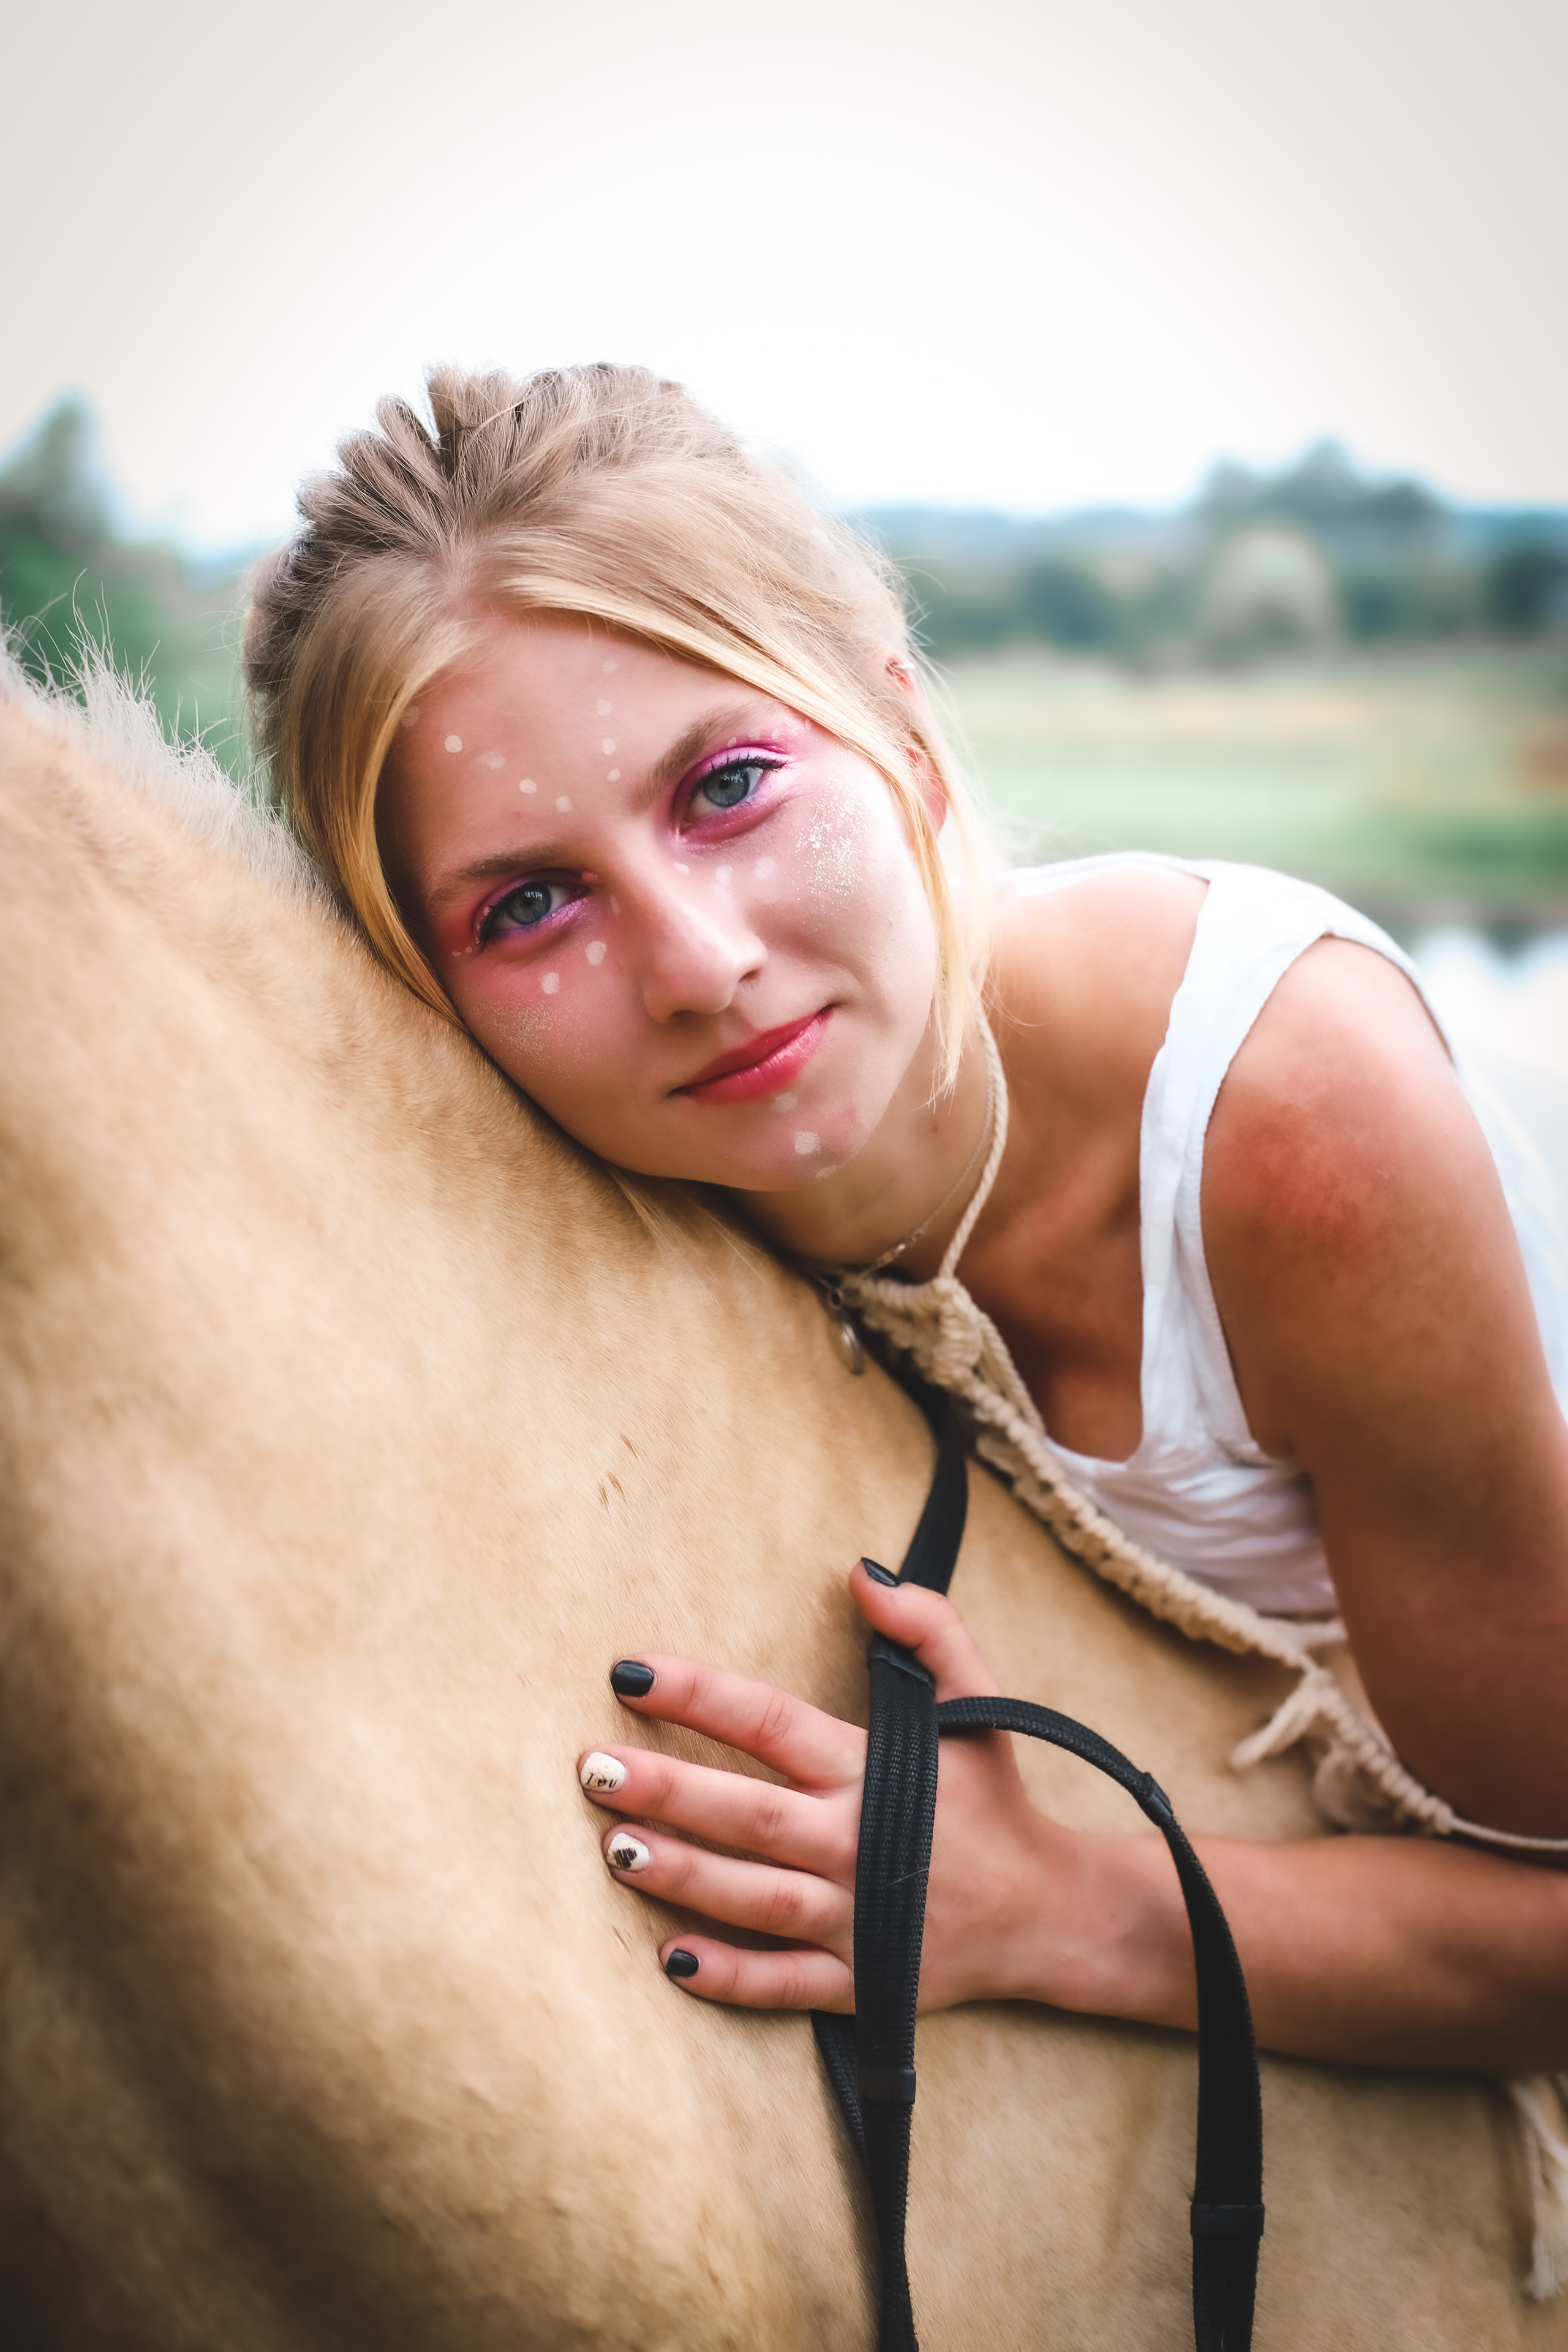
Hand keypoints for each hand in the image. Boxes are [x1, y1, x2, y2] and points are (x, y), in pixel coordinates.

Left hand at [576, 1563, 1178, 2015]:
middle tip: (592, 1769)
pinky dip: (731, 1976)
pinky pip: (785, 1985)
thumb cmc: (997, 1799)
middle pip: (747, 1815)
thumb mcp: (978, 1702)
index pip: (771, 1722)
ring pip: (753, 1898)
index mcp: (877, 1772)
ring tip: (613, 1848)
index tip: (631, 1672)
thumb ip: (929, 1628)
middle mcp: (859, 1844)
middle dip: (667, 1789)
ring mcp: (858, 1920)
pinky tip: (672, 1959)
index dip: (700, 1695)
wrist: (1053, 1915)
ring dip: (681, 1874)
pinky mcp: (862, 1984)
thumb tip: (861, 1572)